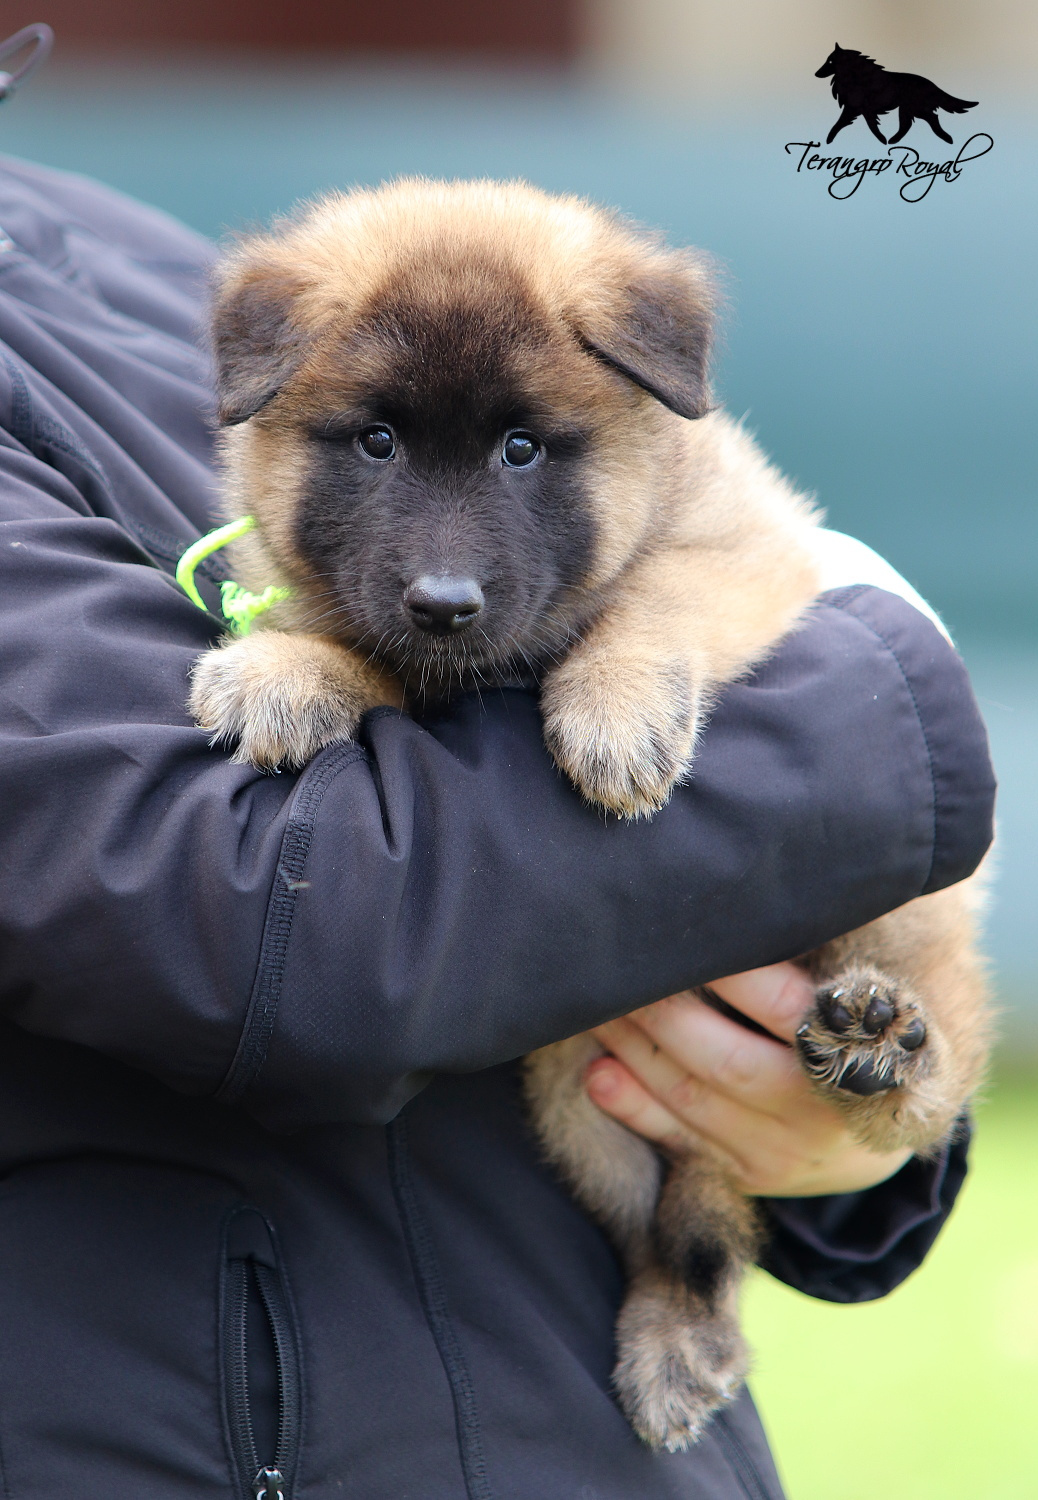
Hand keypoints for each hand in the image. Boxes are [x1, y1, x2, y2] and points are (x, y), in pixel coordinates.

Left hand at [586, 963, 912, 1196]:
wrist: (870, 1140)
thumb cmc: (853, 1039)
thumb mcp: (858, 1002)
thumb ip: (814, 960)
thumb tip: (754, 901)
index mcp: (854, 1053)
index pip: (783, 1007)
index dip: (731, 973)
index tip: (687, 931)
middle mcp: (817, 1110)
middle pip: (725, 1060)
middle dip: (663, 1012)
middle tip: (622, 968)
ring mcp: (780, 1150)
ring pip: (691, 1098)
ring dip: (633, 1050)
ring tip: (597, 1008)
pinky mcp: (746, 1175)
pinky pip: (679, 1142)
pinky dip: (633, 1107)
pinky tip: (598, 1074)